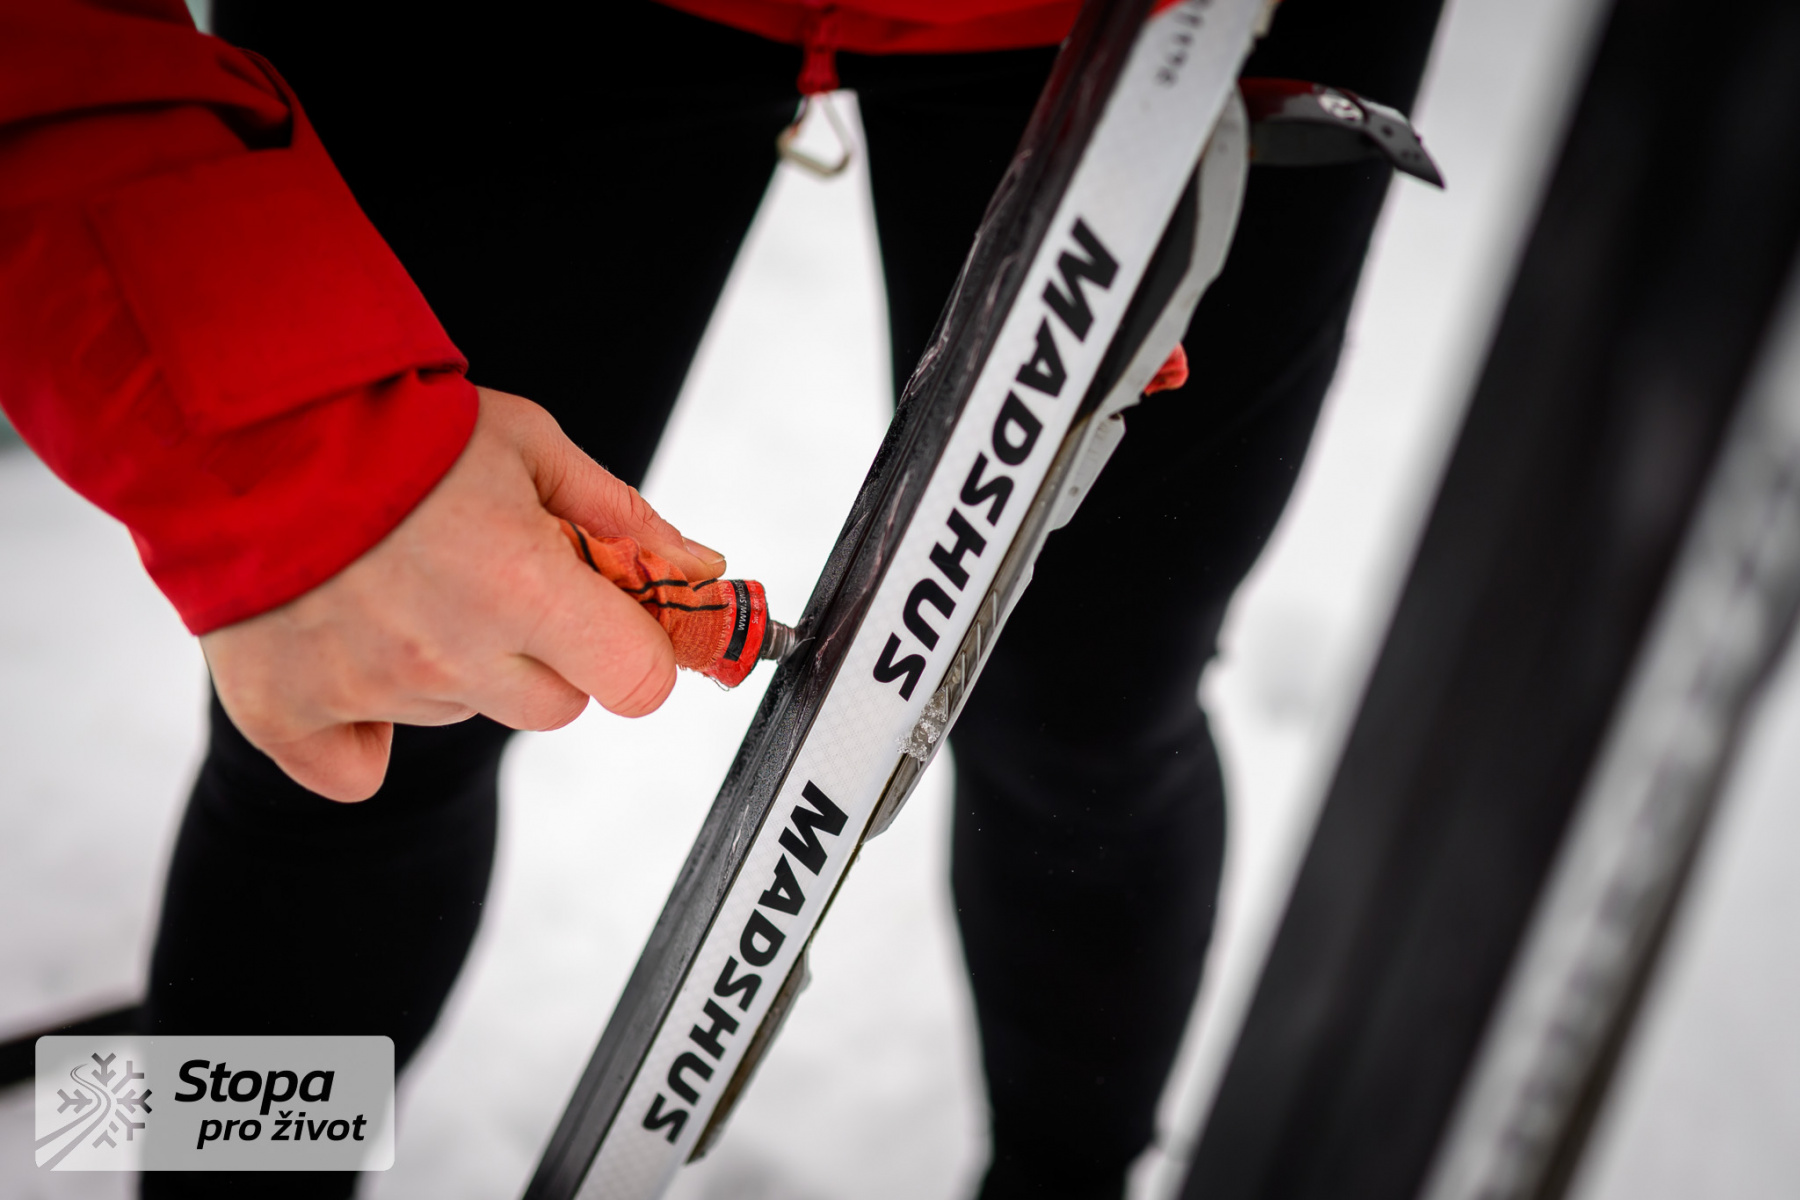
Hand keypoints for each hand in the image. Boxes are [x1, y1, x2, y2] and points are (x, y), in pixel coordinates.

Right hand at [200, 387, 723, 801]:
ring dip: (452, 665)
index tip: (616, 624)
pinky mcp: (286, 710)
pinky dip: (355, 729)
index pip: (637, 682)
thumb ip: (622, 519)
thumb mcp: (530, 445)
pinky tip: (348, 652)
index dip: (636, 653)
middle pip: (555, 707)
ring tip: (401, 581)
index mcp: (521, 583)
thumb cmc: (401, 426)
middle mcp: (451, 650)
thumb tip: (702, 572)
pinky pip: (354, 771)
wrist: (247, 418)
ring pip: (462, 715)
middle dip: (544, 651)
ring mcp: (366, 688)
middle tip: (491, 582)